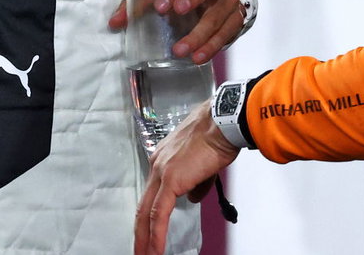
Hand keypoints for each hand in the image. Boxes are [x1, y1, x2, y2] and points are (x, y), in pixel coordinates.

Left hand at [108, 0, 245, 63]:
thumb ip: (140, 3)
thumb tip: (114, 22)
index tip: (161, 5)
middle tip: (177, 13)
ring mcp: (230, 0)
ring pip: (218, 15)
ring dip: (201, 34)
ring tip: (181, 52)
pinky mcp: (238, 18)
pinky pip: (228, 32)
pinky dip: (213, 46)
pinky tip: (198, 57)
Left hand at [134, 103, 239, 254]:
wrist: (224, 122)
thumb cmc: (219, 134)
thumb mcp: (204, 163)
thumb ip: (195, 183)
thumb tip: (192, 198)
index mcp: (163, 158)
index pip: (151, 193)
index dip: (149, 215)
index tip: (149, 230)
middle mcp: (157, 164)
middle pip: (142, 206)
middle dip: (140, 232)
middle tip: (139, 251)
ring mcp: (162, 172)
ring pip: (146, 213)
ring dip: (145, 239)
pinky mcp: (171, 180)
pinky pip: (158, 215)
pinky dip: (156, 235)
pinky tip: (156, 250)